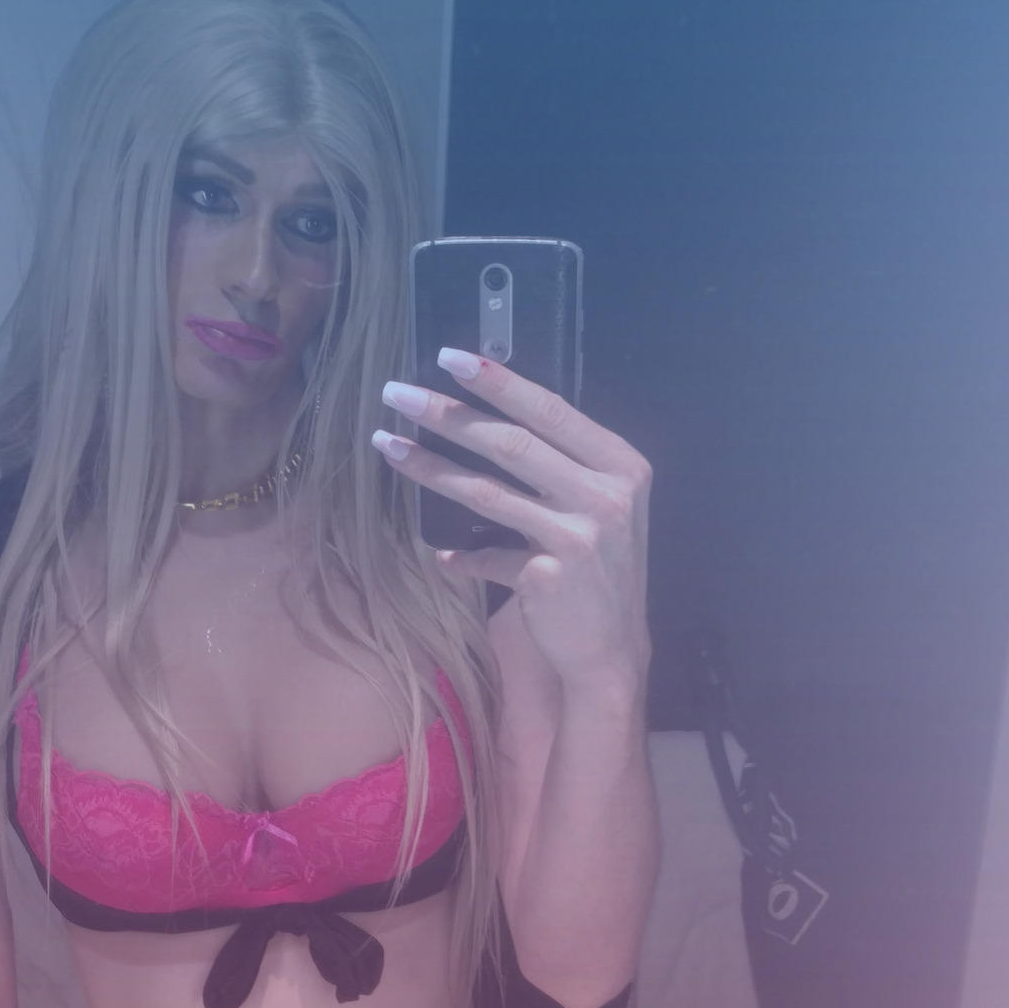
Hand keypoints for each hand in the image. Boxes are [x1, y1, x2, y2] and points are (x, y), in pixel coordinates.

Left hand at [372, 347, 651, 681]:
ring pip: (487, 493)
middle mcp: (607, 496)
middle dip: (447, 414)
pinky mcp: (549, 580)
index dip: (498, 382)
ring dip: (431, 467)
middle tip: (396, 393)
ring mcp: (579, 538)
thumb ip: (561, 463)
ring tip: (388, 445)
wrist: (613, 650)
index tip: (449, 357)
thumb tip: (483, 415)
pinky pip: (487, 558)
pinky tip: (440, 556)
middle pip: (512, 444)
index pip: (551, 410)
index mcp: (620, 464)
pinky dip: (460, 557)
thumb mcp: (601, 504)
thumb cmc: (600, 567)